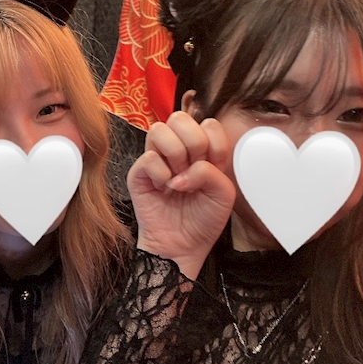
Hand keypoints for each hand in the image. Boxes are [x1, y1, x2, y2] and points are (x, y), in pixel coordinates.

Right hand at [128, 112, 235, 279]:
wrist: (182, 246)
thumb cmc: (202, 221)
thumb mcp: (223, 194)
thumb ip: (212, 171)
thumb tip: (184, 170)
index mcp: (202, 150)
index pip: (208, 123)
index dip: (213, 143)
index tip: (214, 166)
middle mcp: (178, 149)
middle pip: (180, 118)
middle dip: (192, 144)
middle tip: (193, 169)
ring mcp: (156, 159)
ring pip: (159, 129)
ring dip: (174, 156)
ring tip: (177, 179)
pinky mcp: (139, 172)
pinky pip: (148, 157)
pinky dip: (160, 174)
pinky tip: (164, 189)